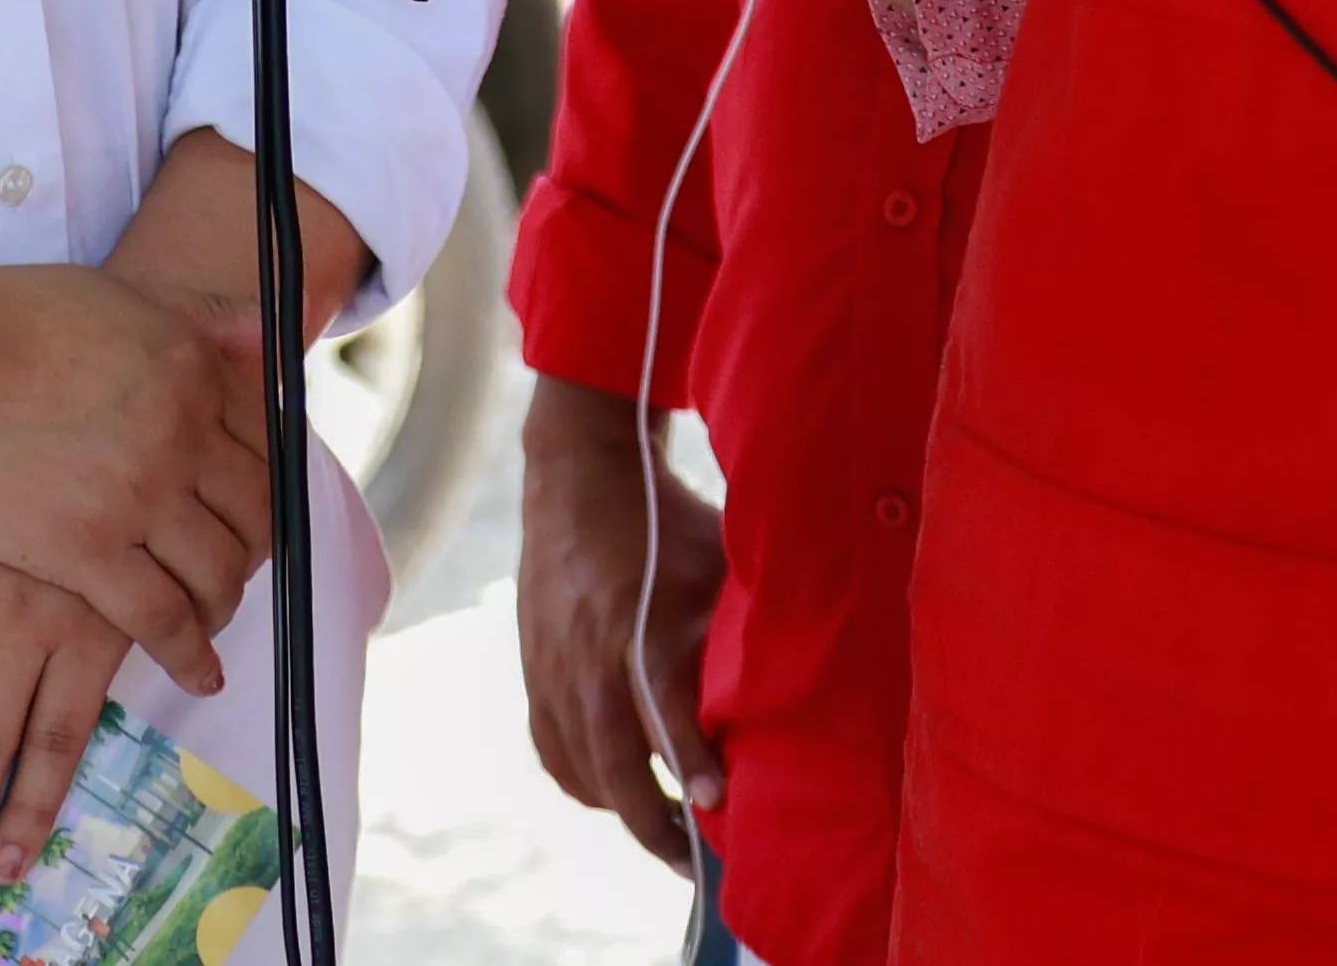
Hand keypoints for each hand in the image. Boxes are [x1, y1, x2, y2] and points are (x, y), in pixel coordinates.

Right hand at [0, 263, 266, 695]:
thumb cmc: (1, 322)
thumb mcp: (115, 299)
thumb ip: (195, 319)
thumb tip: (265, 333)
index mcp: (190, 366)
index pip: (265, 437)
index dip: (266, 478)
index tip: (255, 501)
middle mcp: (181, 431)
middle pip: (255, 509)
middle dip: (254, 546)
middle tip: (237, 564)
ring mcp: (137, 495)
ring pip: (217, 569)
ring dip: (223, 600)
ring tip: (210, 616)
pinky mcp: (87, 553)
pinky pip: (162, 618)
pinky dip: (190, 654)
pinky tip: (198, 674)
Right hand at [515, 374, 726, 872]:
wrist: (578, 472)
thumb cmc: (668, 519)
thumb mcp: (718, 560)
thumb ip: (741, 624)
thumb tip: (802, 679)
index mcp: (634, 624)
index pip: (659, 709)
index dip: (688, 761)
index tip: (716, 805)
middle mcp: (586, 656)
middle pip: (613, 766)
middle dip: (655, 826)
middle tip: (697, 864)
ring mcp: (551, 669)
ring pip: (580, 771)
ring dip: (622, 812)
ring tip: (667, 836)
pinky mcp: (534, 673)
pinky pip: (553, 752)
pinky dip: (585, 784)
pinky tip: (619, 794)